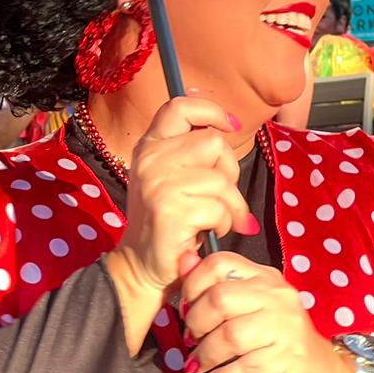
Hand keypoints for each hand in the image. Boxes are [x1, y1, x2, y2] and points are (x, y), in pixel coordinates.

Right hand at [107, 97, 254, 303]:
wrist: (142, 266)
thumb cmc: (168, 222)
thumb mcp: (173, 178)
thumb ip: (192, 152)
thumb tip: (229, 122)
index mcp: (151, 146)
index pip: (180, 106)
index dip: (211, 109)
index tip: (231, 125)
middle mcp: (151, 159)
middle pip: (214, 143)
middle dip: (230, 172)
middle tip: (221, 197)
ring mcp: (158, 183)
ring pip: (222, 180)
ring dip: (229, 206)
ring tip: (215, 220)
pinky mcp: (170, 209)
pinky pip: (219, 208)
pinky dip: (223, 224)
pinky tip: (208, 232)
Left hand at [179, 252, 353, 372]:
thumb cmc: (280, 343)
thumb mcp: (251, 309)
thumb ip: (218, 286)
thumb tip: (184, 261)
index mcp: (265, 278)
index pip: (221, 263)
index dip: (193, 285)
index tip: (186, 309)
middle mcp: (278, 297)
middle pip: (220, 298)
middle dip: (195, 323)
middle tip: (191, 341)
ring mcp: (287, 328)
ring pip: (230, 334)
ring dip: (206, 355)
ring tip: (198, 365)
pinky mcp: (289, 359)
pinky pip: (244, 367)